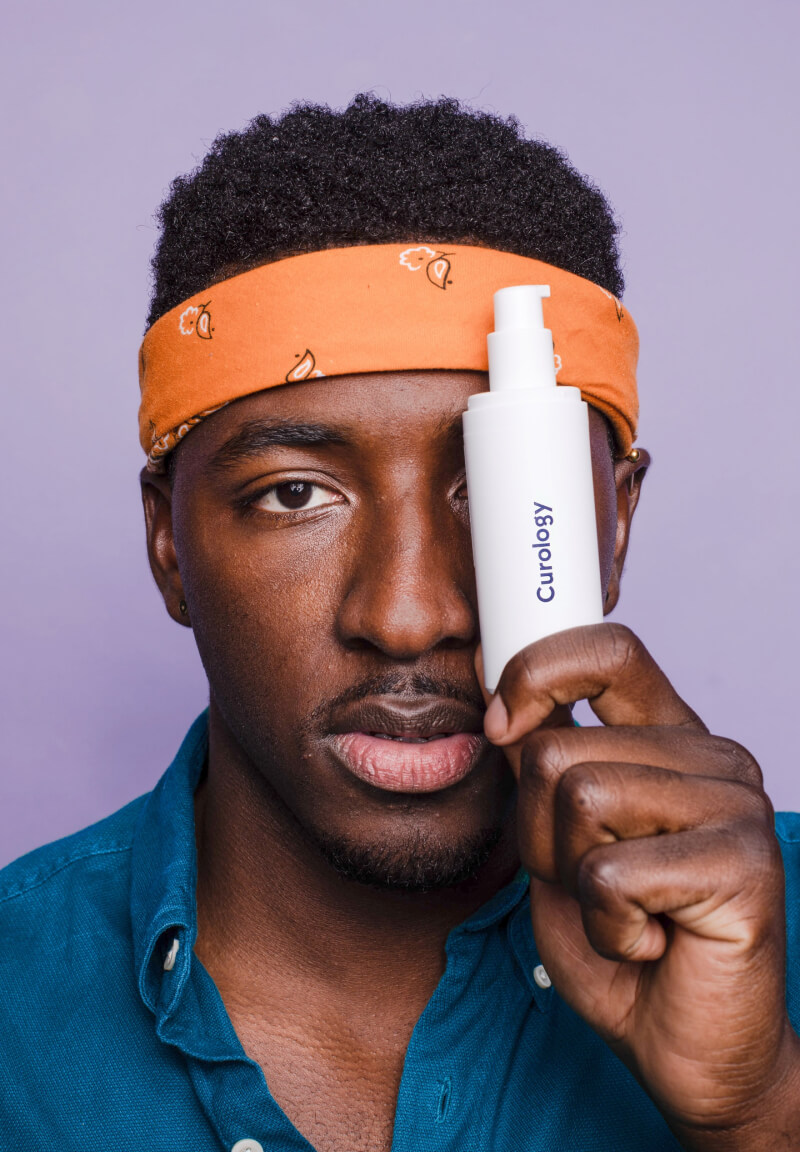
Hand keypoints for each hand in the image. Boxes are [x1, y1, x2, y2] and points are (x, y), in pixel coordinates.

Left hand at [482, 623, 799, 1149]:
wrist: (684, 1049)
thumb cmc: (621, 945)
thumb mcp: (559, 846)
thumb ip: (543, 773)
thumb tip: (499, 706)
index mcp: (670, 740)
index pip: (609, 650)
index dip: (538, 671)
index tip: (500, 723)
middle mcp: (712, 758)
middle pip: (559, 749)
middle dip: (540, 834)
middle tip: (593, 885)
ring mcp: (736, 804)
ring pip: (580, 796)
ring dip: (573, 877)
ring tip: (623, 911)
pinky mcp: (743, 863)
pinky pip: (611, 872)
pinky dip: (606, 923)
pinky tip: (648, 941)